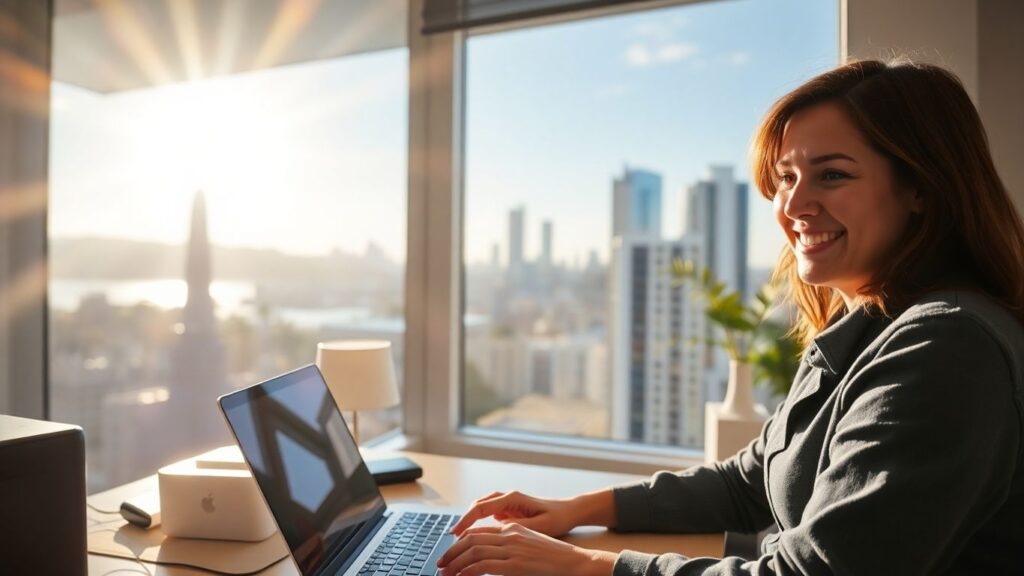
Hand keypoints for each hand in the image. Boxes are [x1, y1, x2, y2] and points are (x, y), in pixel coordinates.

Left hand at [437, 522, 615, 575]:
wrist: (576, 563)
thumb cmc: (556, 559)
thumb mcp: (530, 546)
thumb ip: (511, 547)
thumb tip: (493, 558)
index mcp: (513, 529)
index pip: (478, 532)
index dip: (460, 542)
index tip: (450, 554)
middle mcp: (510, 535)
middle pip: (471, 539)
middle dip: (452, 553)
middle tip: (441, 565)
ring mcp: (512, 548)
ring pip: (474, 552)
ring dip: (456, 564)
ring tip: (445, 573)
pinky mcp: (515, 564)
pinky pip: (484, 566)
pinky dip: (468, 571)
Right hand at [450, 491, 579, 536]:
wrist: (568, 511)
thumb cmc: (556, 518)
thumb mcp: (539, 527)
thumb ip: (517, 528)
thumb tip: (496, 532)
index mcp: (512, 498)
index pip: (481, 508)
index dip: (466, 521)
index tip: (455, 533)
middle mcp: (507, 497)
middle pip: (477, 506)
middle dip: (463, 521)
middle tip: (452, 539)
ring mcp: (507, 503)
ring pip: (481, 509)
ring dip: (470, 521)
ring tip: (459, 539)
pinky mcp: (509, 510)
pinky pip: (488, 514)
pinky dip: (479, 523)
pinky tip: (475, 537)